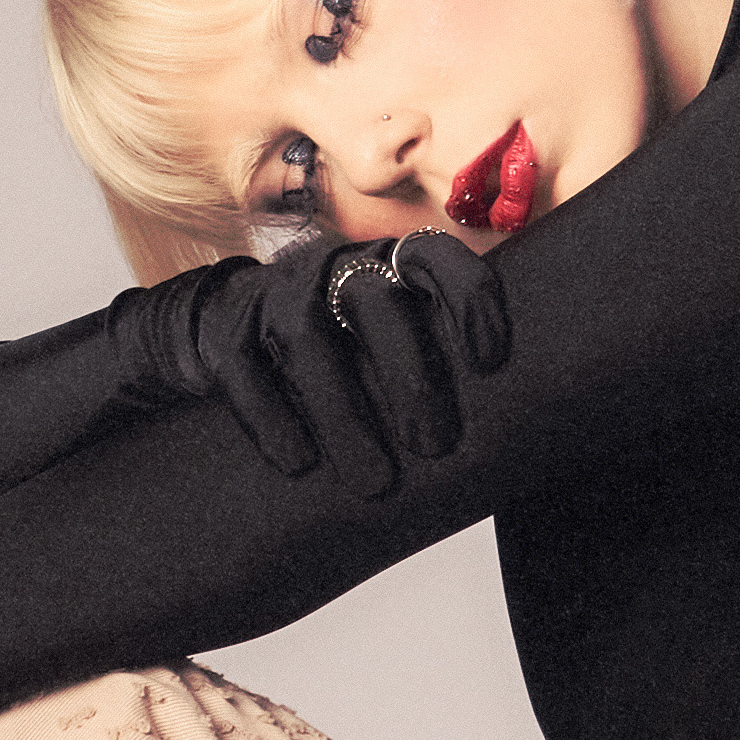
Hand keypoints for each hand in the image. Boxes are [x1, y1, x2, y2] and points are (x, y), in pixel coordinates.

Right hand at [130, 229, 509, 500]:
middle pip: (375, 301)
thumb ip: (436, 365)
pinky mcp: (225, 335)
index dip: (468, 297)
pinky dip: (271, 418)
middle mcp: (333, 271)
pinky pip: (245, 370)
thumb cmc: (335, 354)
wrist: (220, 333)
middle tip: (436, 447)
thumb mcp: (386, 343)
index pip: (436, 257)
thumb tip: (520, 435)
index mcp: (388, 267)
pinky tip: (298, 463)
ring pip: (306, 339)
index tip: (490, 362)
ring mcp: (274, 297)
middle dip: (409, 375)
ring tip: (375, 483)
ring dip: (344, 413)